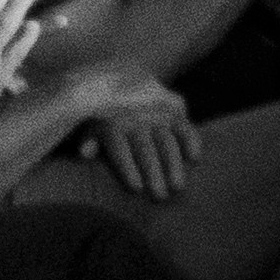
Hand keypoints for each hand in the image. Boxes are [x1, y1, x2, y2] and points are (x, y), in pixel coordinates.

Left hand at [54, 81, 203, 198]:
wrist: (125, 82)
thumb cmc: (105, 118)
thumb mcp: (91, 126)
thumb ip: (89, 140)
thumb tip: (85, 153)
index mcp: (112, 125)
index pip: (120, 148)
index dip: (128, 168)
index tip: (136, 189)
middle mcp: (135, 119)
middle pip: (145, 149)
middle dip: (153, 172)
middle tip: (160, 196)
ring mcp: (156, 115)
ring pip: (167, 141)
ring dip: (174, 164)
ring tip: (178, 187)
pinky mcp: (174, 112)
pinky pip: (185, 127)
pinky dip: (191, 140)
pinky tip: (194, 158)